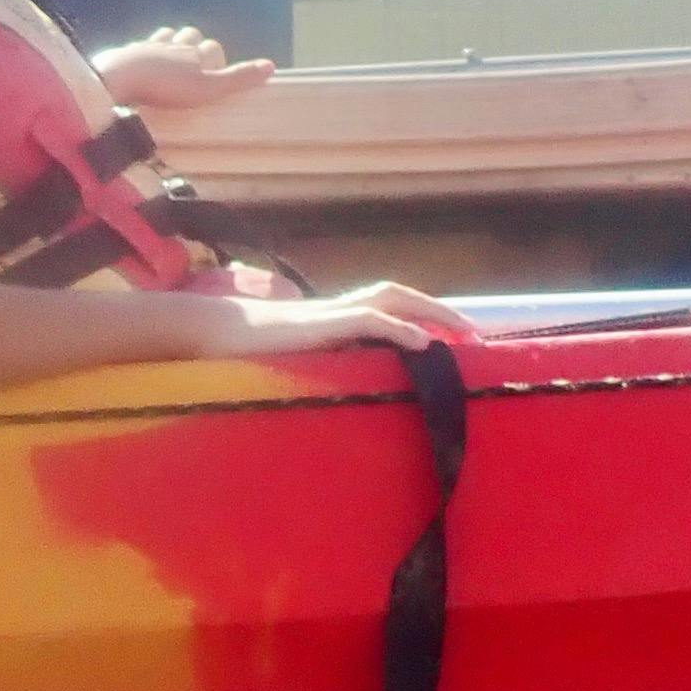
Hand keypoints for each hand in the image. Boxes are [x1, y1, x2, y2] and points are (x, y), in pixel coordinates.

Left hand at [93, 27, 275, 109]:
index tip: (216, 72)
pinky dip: (143, 51)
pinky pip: (137, 47)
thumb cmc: (167, 86)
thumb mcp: (207, 88)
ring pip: (165, 35)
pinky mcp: (123, 53)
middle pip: (190, 35)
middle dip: (195, 44)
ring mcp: (146, 46)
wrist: (118, 76)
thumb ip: (237, 78)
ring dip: (170, 42)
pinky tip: (140, 61)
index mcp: (193, 52)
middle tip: (194, 63)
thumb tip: (271, 65)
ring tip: (169, 57)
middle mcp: (172, 44)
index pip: (213, 48)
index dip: (217, 58)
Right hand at [195, 281, 473, 358]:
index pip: (388, 309)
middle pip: (400, 296)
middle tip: (477, 336)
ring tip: (463, 334)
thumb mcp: (295, 364)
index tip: (456, 341)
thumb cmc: (246, 354)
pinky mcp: (322, 323)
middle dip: (441, 312)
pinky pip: (369, 321)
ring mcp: (331, 313)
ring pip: (392, 300)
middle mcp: (339, 309)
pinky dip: (399, 329)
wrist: (212, 335)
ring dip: (432, 313)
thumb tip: (348, 394)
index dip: (424, 318)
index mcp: (334, 318)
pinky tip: (423, 344)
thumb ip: (323, 369)